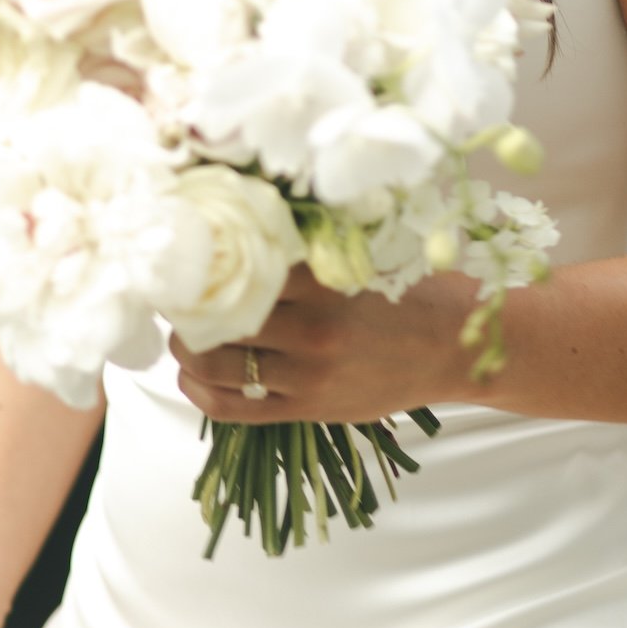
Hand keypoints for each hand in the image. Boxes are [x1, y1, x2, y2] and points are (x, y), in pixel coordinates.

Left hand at [170, 262, 481, 423]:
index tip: (187, 250)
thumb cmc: (407, 288)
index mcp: (323, 282)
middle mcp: (312, 332)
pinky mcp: (308, 410)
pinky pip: (234, 409)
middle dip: (186, 306)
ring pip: (216, 365)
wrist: (451, 346)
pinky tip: (192, 374)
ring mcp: (308, 377)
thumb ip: (306, 244)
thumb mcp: (359, 253)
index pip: (240, 267)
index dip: (205, 260)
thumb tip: (239, 218)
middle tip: (175, 291)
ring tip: (181, 331)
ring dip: (185, 349)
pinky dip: (201, 391)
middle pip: (218, 318)